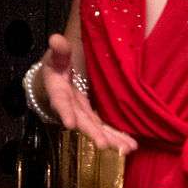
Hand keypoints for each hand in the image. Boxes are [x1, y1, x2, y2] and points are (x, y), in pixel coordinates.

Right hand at [38, 34, 136, 153]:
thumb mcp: (56, 57)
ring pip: (96, 128)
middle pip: (81, 121)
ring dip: (111, 139)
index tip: (69, 124)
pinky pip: (105, 128)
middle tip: (104, 145)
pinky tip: (131, 146)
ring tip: (126, 149)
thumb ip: (59, 51)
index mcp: (58, 91)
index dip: (65, 112)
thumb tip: (56, 38)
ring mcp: (83, 113)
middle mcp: (70, 107)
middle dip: (93, 133)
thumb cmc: (56, 66)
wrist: (57, 79)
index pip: (61, 102)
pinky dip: (117, 137)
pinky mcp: (93, 116)